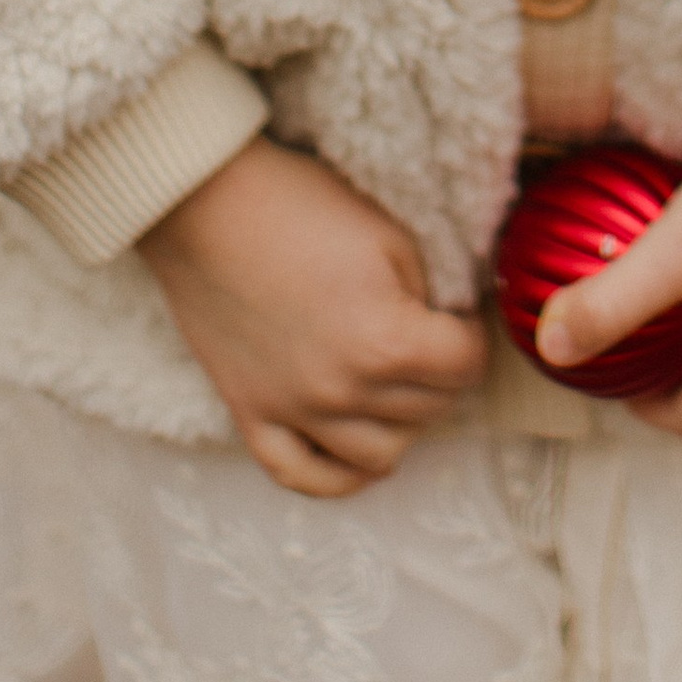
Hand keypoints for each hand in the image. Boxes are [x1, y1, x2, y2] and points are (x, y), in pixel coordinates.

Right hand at [138, 136, 486, 495]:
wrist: (206, 204)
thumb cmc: (301, 204)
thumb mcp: (389, 234)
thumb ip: (426, 294)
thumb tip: (443, 326)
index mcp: (384, 339)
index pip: (464, 366)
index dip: (474, 338)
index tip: (463, 318)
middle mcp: (342, 389)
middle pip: (428, 411)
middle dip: (444, 377)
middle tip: (435, 344)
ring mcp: (293, 411)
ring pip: (378, 457)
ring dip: (403, 424)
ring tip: (400, 389)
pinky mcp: (250, 414)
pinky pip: (301, 476)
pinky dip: (338, 476)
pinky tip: (358, 454)